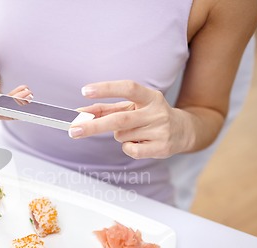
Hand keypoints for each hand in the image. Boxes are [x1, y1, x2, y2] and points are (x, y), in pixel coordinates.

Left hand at [70, 80, 193, 158]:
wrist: (183, 131)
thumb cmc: (149, 116)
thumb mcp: (132, 107)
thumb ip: (106, 108)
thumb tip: (80, 112)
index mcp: (150, 96)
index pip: (128, 87)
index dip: (106, 88)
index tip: (85, 91)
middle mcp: (156, 111)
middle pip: (119, 119)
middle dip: (93, 125)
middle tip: (73, 130)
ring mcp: (161, 130)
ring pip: (121, 136)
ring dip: (119, 136)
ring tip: (135, 132)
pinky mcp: (161, 147)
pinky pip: (130, 149)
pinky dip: (127, 147)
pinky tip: (139, 143)